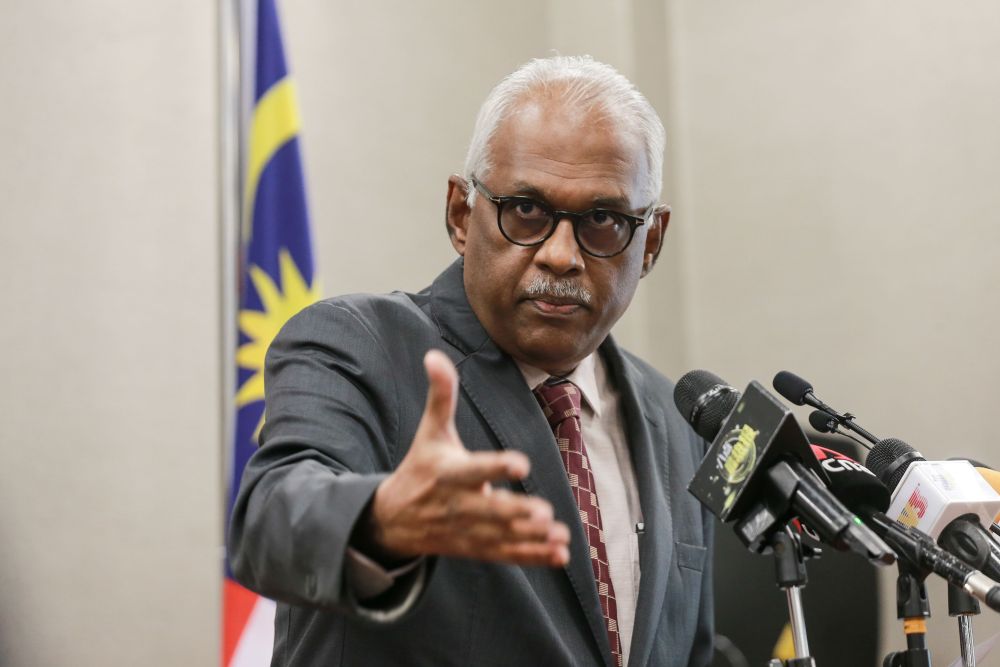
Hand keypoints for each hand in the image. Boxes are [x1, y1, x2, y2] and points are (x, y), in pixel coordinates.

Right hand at [363, 350, 569, 566]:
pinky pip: (505, 554)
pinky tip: (560, 555)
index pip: (474, 470)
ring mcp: (467, 531)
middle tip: (544, 513)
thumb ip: (440, 395)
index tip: (520, 463)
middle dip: (515, 513)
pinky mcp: (475, 549)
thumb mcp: (430, 432)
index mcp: (448, 473)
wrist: (392, 520)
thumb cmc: (420, 468)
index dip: (496, 467)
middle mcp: (457, 504)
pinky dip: (532, 557)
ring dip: (530, 538)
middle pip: (489, 511)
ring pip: (501, 537)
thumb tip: (434, 354)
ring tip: (559, 535)